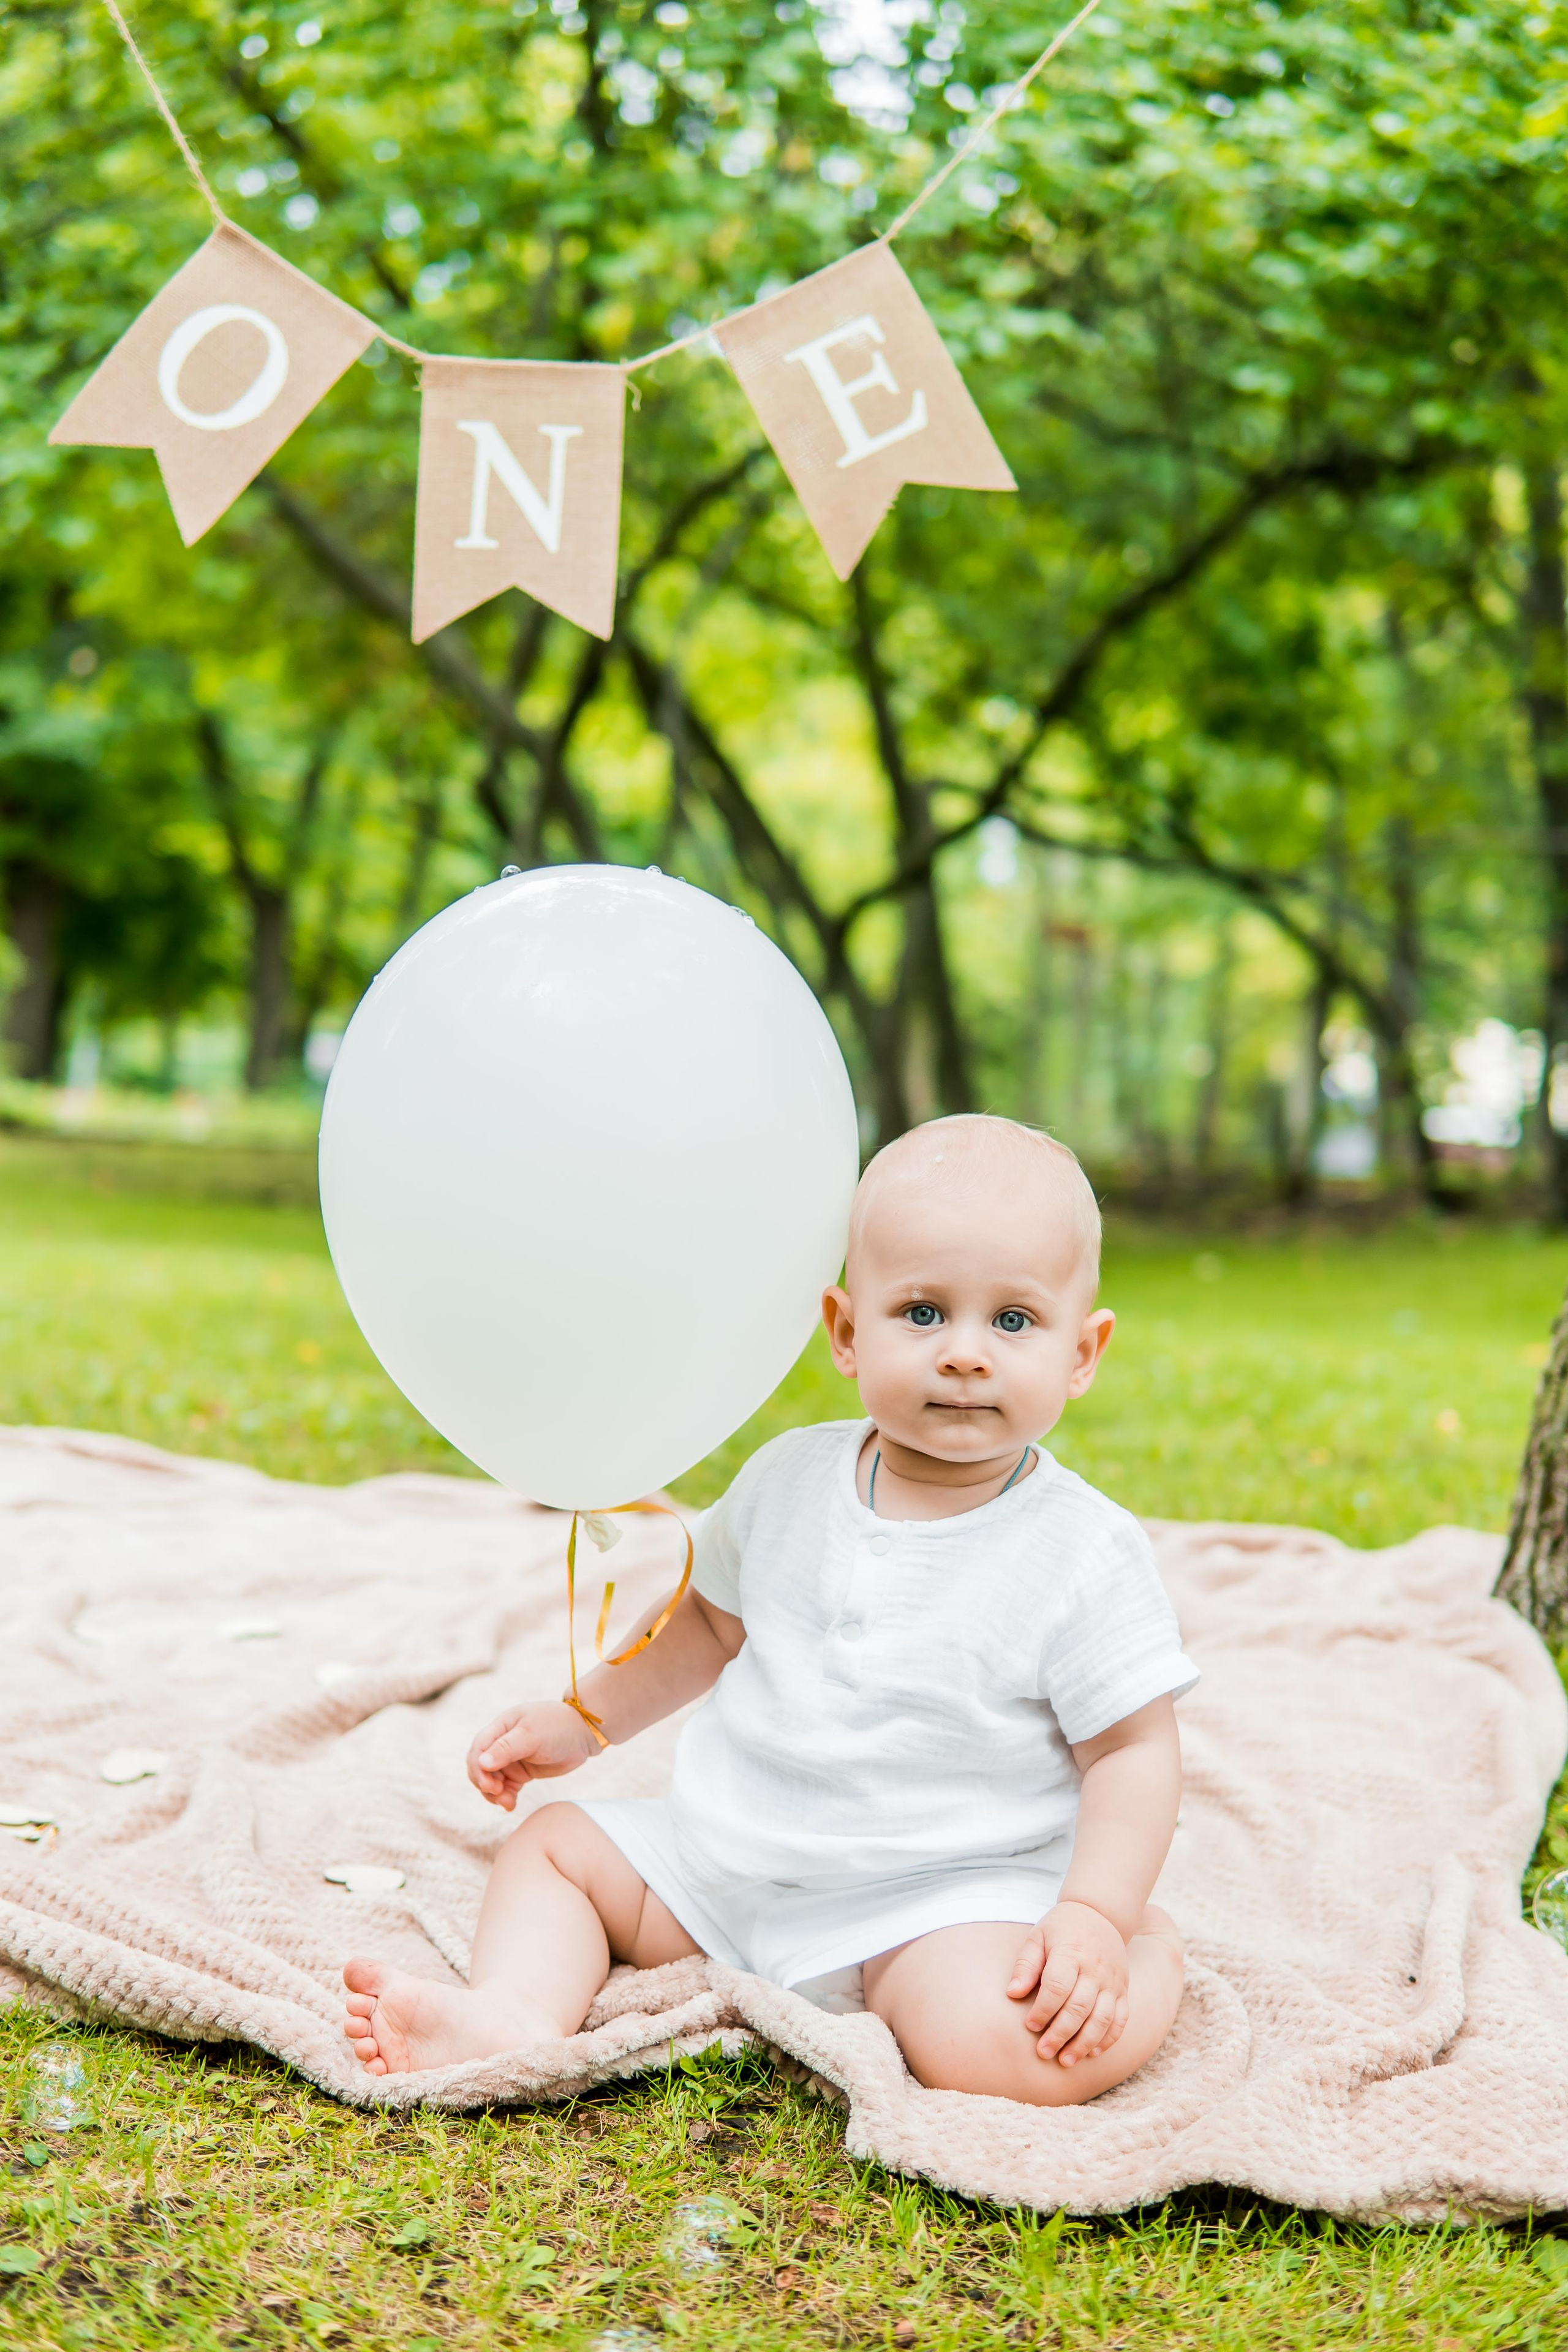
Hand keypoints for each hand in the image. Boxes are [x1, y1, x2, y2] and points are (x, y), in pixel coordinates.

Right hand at [465, 1700, 602, 1809]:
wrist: (583, 1734)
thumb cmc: (558, 1727)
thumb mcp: (532, 1735)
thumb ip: (507, 1748)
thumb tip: (481, 1762)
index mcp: (501, 1726)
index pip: (479, 1748)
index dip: (478, 1768)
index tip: (488, 1785)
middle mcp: (502, 1742)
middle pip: (481, 1766)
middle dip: (485, 1783)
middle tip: (499, 1794)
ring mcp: (511, 1758)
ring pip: (491, 1779)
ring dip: (494, 1793)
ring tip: (507, 1803)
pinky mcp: (521, 1772)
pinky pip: (506, 1787)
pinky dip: (505, 1797)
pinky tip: (511, 1805)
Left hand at [1006, 1900, 1129, 2067]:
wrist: (1100, 1913)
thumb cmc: (1062, 1928)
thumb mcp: (1038, 1936)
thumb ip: (1026, 1964)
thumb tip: (1012, 1993)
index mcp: (1071, 1952)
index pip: (1057, 1986)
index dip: (1043, 2009)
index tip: (1029, 2025)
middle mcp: (1095, 1968)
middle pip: (1079, 2007)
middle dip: (1060, 2034)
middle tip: (1043, 2052)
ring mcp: (1112, 1981)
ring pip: (1102, 2018)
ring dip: (1084, 2043)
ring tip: (1065, 2061)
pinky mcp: (1124, 1989)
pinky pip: (1121, 2018)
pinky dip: (1109, 2038)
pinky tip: (1093, 2053)